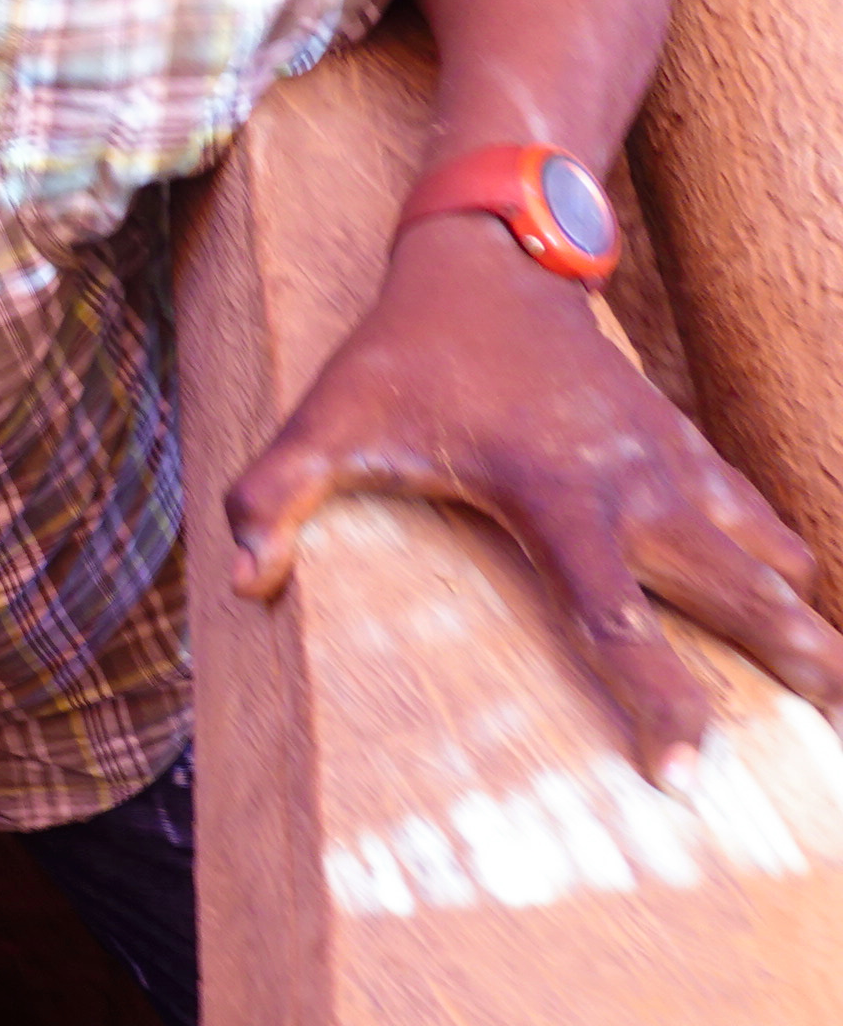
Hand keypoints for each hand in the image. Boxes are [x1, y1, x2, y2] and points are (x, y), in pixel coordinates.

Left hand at [226, 213, 842, 779]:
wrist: (492, 257)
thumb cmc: (405, 351)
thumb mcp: (327, 418)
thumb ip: (273, 494)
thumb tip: (243, 577)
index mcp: (554, 495)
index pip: (613, 615)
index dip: (655, 693)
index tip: (686, 768)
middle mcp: (635, 486)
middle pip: (731, 592)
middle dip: (792, 662)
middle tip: (835, 732)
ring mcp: (673, 465)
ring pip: (766, 556)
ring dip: (806, 622)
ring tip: (840, 700)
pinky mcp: (688, 448)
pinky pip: (759, 518)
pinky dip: (790, 566)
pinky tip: (810, 614)